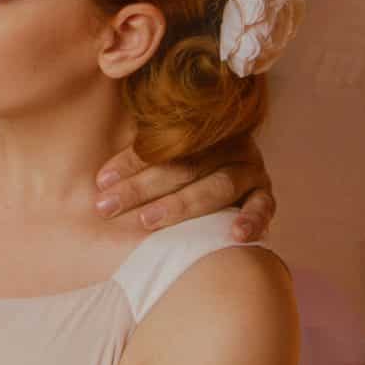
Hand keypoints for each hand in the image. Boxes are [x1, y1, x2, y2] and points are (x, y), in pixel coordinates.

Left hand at [95, 139, 274, 240]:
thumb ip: (141, 157)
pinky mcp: (265, 194)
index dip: (128, 163)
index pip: (159, 146)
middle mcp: (226, 146)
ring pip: (216, 186)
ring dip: (181, 205)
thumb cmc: (188, 165)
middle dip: (140, 188)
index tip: (101, 182)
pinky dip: (251, 220)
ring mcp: (249, 169)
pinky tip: (235, 235)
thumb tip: (99, 180)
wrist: (236, 164)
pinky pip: (262, 207)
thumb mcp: (167, 153)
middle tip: (108, 206)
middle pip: (182, 167)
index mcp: (200, 129)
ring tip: (148, 221)